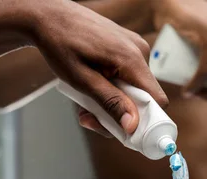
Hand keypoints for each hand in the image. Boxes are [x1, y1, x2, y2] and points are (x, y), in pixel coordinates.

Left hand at [1, 0, 167, 135]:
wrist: (48, 16)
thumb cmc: (59, 43)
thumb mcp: (81, 80)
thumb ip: (110, 102)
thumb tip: (132, 125)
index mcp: (131, 58)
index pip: (157, 101)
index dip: (145, 122)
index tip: (124, 133)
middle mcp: (139, 51)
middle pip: (143, 100)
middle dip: (118, 114)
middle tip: (89, 117)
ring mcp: (134, 48)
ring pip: (133, 91)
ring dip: (111, 103)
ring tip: (84, 102)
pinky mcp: (127, 49)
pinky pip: (127, 79)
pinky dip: (111, 89)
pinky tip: (92, 86)